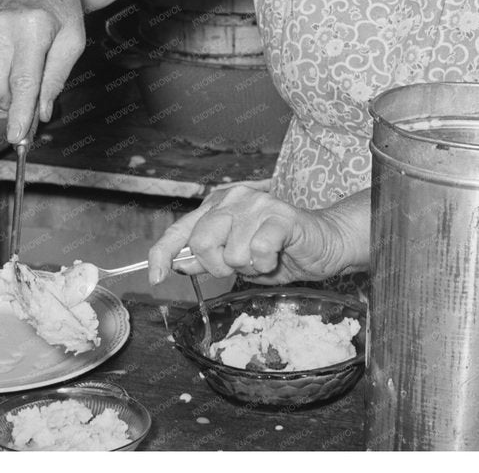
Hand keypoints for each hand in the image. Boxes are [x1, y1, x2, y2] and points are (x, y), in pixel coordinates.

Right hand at [0, 0, 84, 141]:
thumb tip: (41, 111)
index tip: (16, 137)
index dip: (20, 113)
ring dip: (7, 83)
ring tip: (25, 60)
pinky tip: (11, 50)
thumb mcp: (73, 40)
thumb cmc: (58, 6)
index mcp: (32, 27)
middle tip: (29, 102)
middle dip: (12, 104)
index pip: (23, 81)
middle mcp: (1, 26)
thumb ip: (56, 77)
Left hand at [147, 183, 349, 286]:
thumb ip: (206, 259)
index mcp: (216, 207)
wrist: (322, 244)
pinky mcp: (280, 215)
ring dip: (249, 266)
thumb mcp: (235, 259)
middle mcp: (233, 200)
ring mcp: (257, 204)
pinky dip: (266, 263)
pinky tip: (277, 256)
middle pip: (201, 242)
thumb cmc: (278, 251)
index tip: (155, 278)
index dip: (162, 254)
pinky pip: (257, 250)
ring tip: (265, 257)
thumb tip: (177, 264)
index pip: (179, 230)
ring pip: (232, 253)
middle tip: (240, 265)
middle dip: (218, 266)